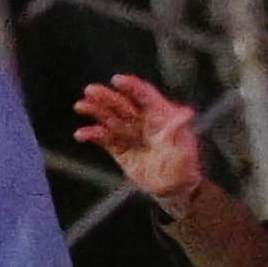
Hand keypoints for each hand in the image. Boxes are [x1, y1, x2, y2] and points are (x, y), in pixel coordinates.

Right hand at [72, 74, 206, 211]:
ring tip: (81, 106)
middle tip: (90, 90)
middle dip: (106, 97)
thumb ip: (179, 129)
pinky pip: (105, 139)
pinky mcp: (120, 149)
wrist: (174, 187)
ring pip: (110, 118)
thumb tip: (186, 113)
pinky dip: (93, 135)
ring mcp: (130, 134)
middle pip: (122, 104)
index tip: (117, 79)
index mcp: (159, 114)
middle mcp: (142, 121)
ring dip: (95, 111)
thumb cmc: (184, 163)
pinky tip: (82, 134)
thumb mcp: (185, 146)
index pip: (144, 95)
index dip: (131, 86)